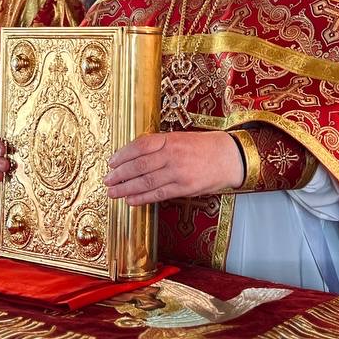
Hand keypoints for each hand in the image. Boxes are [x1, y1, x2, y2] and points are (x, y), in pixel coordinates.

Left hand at [103, 132, 243, 204]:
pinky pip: (159, 194)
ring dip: (126, 188)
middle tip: (107, 180)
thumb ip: (160, 145)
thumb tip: (135, 156)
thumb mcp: (182, 137)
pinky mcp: (185, 188)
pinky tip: (130, 200)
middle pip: (139, 166)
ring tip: (113, 192)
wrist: (231, 157)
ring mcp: (179, 172)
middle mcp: (173, 155)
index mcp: (170, 139)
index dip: (122, 155)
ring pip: (146, 182)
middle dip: (120, 175)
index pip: (140, 146)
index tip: (111, 162)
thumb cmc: (206, 146)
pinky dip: (142, 198)